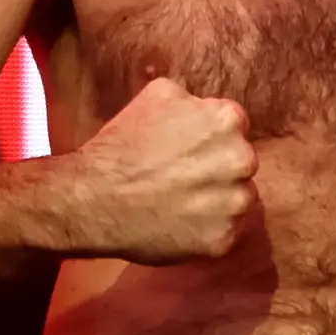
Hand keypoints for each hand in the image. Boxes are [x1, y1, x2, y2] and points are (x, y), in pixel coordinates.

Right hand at [59, 78, 254, 263]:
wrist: (94, 199)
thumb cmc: (121, 145)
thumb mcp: (157, 95)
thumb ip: (192, 100)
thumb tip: (203, 107)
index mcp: (228, 121)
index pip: (232, 128)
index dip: (209, 140)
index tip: (187, 152)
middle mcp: (241, 160)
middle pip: (239, 164)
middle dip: (217, 169)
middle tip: (182, 178)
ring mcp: (234, 202)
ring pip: (235, 199)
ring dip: (215, 201)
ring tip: (179, 203)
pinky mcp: (224, 238)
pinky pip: (225, 231)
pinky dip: (206, 230)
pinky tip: (178, 224)